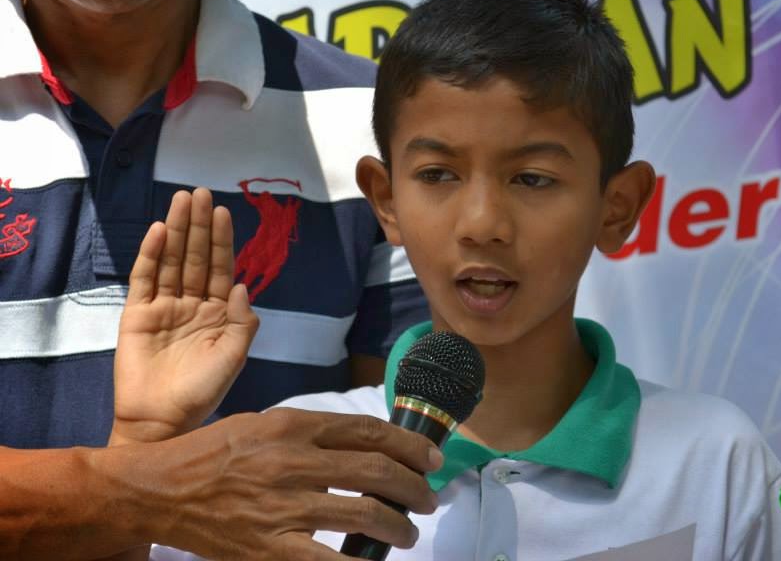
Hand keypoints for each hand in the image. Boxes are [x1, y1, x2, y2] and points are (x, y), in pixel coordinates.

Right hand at [112, 189, 258, 444]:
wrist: (161, 421)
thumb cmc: (202, 392)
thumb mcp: (233, 357)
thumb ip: (243, 322)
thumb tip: (244, 286)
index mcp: (218, 313)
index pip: (221, 268)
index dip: (222, 240)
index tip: (222, 211)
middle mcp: (192, 304)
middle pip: (196, 256)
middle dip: (198, 225)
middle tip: (198, 192)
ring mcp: (164, 307)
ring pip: (172, 260)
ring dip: (177, 230)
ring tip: (180, 200)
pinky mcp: (137, 314)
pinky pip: (145, 279)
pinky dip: (151, 254)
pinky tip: (159, 231)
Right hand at [121, 408, 442, 558]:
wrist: (159, 490)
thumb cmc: (213, 454)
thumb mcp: (264, 424)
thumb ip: (313, 434)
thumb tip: (366, 447)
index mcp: (293, 426)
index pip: (368, 431)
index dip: (409, 446)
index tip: (429, 458)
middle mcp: (293, 462)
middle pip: (377, 470)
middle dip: (415, 487)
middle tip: (427, 498)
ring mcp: (283, 507)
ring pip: (365, 513)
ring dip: (399, 526)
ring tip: (407, 533)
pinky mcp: (271, 549)